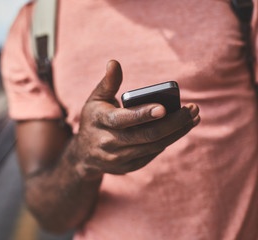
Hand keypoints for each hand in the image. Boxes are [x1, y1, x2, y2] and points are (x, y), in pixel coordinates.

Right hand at [74, 60, 199, 178]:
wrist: (84, 155)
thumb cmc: (94, 120)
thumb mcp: (95, 100)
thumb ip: (108, 82)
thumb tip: (114, 62)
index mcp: (100, 122)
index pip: (123, 119)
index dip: (143, 114)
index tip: (164, 107)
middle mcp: (109, 143)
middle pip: (147, 135)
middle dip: (174, 123)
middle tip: (193, 109)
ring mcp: (119, 158)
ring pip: (154, 146)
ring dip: (177, 132)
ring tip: (193, 118)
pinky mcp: (129, 167)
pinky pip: (153, 153)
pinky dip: (168, 140)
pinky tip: (180, 129)